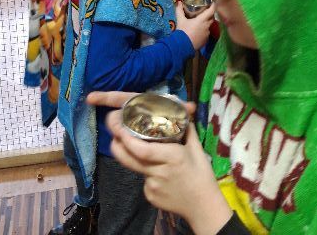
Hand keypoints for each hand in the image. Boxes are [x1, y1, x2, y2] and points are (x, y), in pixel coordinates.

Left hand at [106, 107, 230, 232]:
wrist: (202, 206)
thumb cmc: (202, 174)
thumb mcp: (196, 148)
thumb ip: (186, 128)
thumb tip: (182, 109)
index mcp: (172, 157)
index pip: (142, 150)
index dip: (127, 139)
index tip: (119, 127)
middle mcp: (158, 172)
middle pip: (128, 159)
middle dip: (117, 144)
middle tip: (114, 132)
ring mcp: (152, 186)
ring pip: (135, 167)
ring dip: (133, 156)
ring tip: (136, 146)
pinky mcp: (149, 196)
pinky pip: (143, 179)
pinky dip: (146, 171)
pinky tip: (159, 172)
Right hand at [176, 0, 213, 49]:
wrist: (182, 46)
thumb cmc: (182, 31)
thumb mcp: (180, 20)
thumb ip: (179, 10)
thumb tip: (178, 2)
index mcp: (202, 20)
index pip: (211, 10)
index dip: (213, 6)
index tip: (212, 2)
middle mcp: (207, 26)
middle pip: (211, 18)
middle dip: (209, 14)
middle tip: (205, 12)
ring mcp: (207, 34)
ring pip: (208, 26)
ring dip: (205, 24)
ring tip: (199, 23)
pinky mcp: (205, 40)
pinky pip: (206, 34)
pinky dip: (203, 31)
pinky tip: (197, 32)